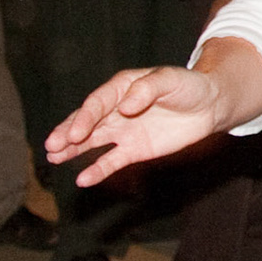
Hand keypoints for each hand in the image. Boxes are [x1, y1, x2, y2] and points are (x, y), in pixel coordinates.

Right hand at [46, 66, 224, 185]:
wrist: (210, 106)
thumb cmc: (190, 86)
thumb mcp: (171, 80)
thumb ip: (148, 89)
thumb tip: (126, 106)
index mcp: (121, 87)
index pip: (97, 103)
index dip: (84, 118)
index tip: (75, 134)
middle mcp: (116, 109)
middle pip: (87, 122)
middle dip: (68, 133)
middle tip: (51, 145)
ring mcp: (123, 130)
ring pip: (92, 141)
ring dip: (72, 150)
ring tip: (53, 157)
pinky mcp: (134, 150)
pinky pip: (112, 161)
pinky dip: (98, 170)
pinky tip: (83, 180)